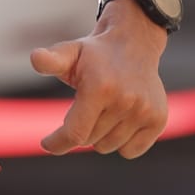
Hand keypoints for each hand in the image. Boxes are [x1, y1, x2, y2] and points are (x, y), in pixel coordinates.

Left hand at [29, 2, 169, 158]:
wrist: (133, 43)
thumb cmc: (94, 55)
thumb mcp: (68, 52)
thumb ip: (50, 60)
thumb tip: (35, 58)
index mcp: (100, 88)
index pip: (75, 133)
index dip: (57, 143)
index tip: (46, 143)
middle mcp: (125, 100)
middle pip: (90, 140)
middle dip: (82, 128)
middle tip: (87, 106)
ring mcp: (144, 111)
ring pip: (109, 147)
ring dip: (101, 135)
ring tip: (105, 109)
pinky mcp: (158, 119)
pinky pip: (130, 151)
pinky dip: (122, 143)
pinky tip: (121, 120)